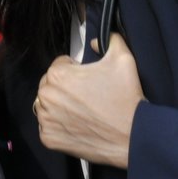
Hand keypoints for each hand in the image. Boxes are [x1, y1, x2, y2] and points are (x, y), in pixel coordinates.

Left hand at [34, 33, 142, 168]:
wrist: (131, 136)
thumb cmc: (125, 98)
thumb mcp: (122, 58)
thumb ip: (109, 40)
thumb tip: (95, 42)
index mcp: (58, 75)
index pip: (60, 65)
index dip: (76, 70)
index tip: (88, 80)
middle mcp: (46, 96)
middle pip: (50, 85)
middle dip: (65, 87)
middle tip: (87, 96)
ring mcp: (46, 119)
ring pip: (47, 105)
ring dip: (60, 106)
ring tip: (83, 111)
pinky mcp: (49, 138)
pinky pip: (48, 127)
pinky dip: (60, 126)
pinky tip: (78, 125)